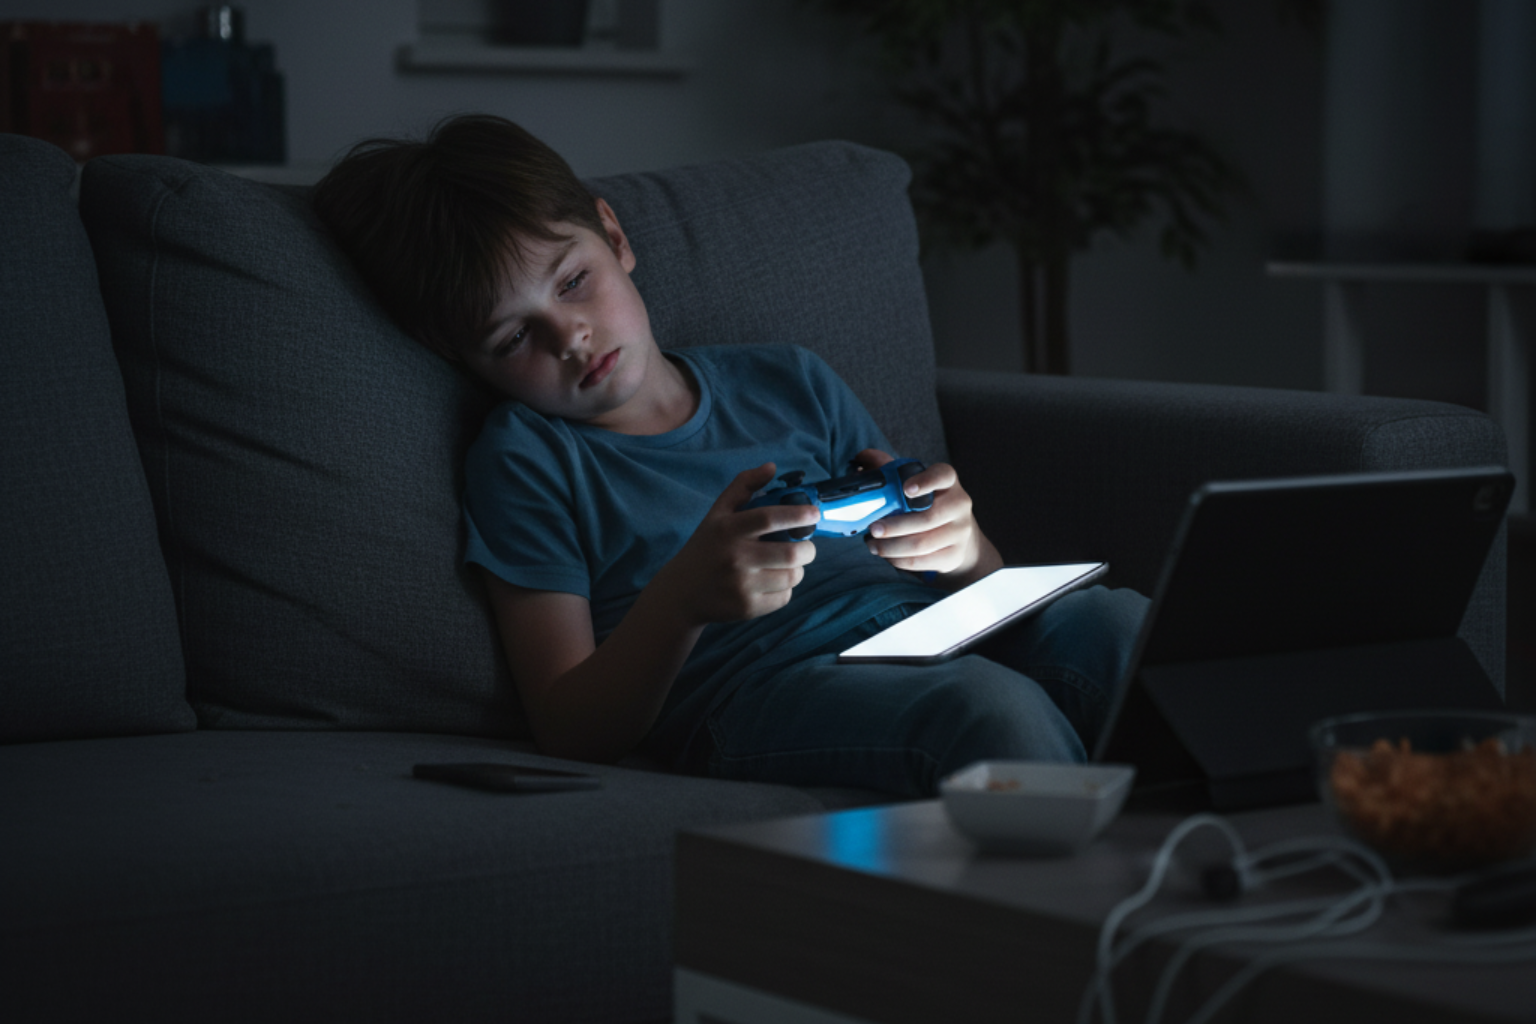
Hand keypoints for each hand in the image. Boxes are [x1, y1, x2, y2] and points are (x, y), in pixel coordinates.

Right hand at [652, 463, 819, 623]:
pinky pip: (784, 597)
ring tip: (787, 565)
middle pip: (791, 553)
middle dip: (808, 549)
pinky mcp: (746, 608)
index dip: (798, 514)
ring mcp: (741, 585)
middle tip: (805, 546)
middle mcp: (734, 557)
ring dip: (798, 569)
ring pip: (792, 577)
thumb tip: (771, 467)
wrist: (681, 592)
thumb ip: (743, 487)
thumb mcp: (717, 513)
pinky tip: (772, 582)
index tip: (814, 513)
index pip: (770, 518)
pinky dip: (785, 589)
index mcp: (728, 529)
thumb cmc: (706, 546)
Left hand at [856, 449, 1001, 587]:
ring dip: (891, 547)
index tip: (905, 489)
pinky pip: (922, 561)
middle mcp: (959, 504)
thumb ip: (889, 469)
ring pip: (921, 544)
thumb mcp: (913, 482)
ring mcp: (960, 532)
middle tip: (872, 529)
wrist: (957, 534)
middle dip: (895, 526)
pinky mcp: (954, 555)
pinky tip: (886, 555)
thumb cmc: (926, 503)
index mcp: (948, 482)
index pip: (942, 475)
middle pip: (927, 518)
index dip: (925, 482)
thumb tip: (861, 459)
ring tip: (872, 545)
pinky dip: (899, 560)